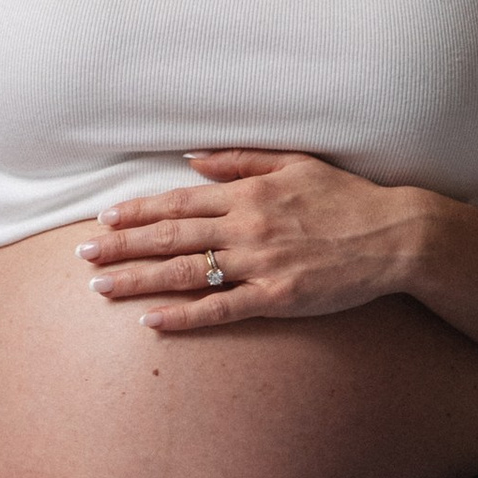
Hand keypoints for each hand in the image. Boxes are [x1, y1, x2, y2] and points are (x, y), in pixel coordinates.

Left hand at [80, 149, 429, 331]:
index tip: (104, 219)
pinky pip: (221, 308)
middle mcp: (247, 227)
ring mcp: (260, 264)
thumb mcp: (295, 164)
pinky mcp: (277, 297)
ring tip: (100, 286)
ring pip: (186, 272)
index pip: (179, 201)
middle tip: (82, 255)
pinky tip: (151, 320)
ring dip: (138, 279)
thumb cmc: (346, 198)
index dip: (137, 211)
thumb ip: (241, 160)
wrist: (395, 236)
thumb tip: (192, 157)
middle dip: (121, 246)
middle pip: (170, 236)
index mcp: (249, 193)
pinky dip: (183, 315)